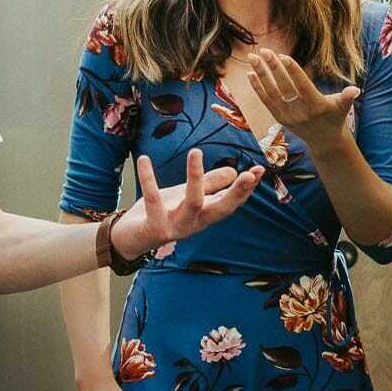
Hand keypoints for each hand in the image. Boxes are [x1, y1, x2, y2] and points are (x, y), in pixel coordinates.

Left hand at [112, 148, 263, 260]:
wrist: (130, 238)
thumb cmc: (161, 214)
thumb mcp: (186, 196)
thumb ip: (210, 185)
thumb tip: (233, 172)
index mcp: (204, 215)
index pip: (231, 202)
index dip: (246, 188)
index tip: (261, 169)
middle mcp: (194, 224)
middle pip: (220, 210)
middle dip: (236, 193)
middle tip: (248, 174)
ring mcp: (176, 228)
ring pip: (192, 203)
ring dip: (195, 178)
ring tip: (196, 151)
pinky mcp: (155, 228)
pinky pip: (154, 200)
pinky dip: (149, 179)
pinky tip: (144, 159)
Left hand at [248, 47, 359, 152]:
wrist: (324, 141)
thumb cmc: (335, 117)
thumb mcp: (343, 107)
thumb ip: (347, 97)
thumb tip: (356, 90)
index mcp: (316, 106)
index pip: (302, 86)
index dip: (293, 72)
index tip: (283, 56)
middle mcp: (299, 112)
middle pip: (284, 87)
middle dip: (273, 68)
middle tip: (265, 51)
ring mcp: (287, 116)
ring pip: (271, 93)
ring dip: (261, 74)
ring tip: (253, 57)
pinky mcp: (279, 118)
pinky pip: (266, 101)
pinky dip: (258, 87)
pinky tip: (250, 73)